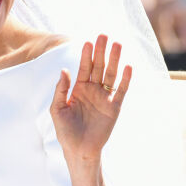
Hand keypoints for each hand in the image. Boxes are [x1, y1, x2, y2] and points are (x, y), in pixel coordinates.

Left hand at [50, 35, 131, 166]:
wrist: (79, 150)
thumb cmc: (65, 131)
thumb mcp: (57, 108)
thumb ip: (61, 89)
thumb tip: (64, 69)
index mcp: (78, 89)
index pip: (84, 67)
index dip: (86, 55)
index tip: (88, 41)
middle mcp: (93, 90)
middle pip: (98, 67)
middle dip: (101, 51)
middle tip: (104, 35)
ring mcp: (104, 98)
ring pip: (110, 75)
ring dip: (114, 60)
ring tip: (117, 44)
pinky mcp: (114, 108)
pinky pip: (121, 91)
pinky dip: (125, 79)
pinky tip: (128, 67)